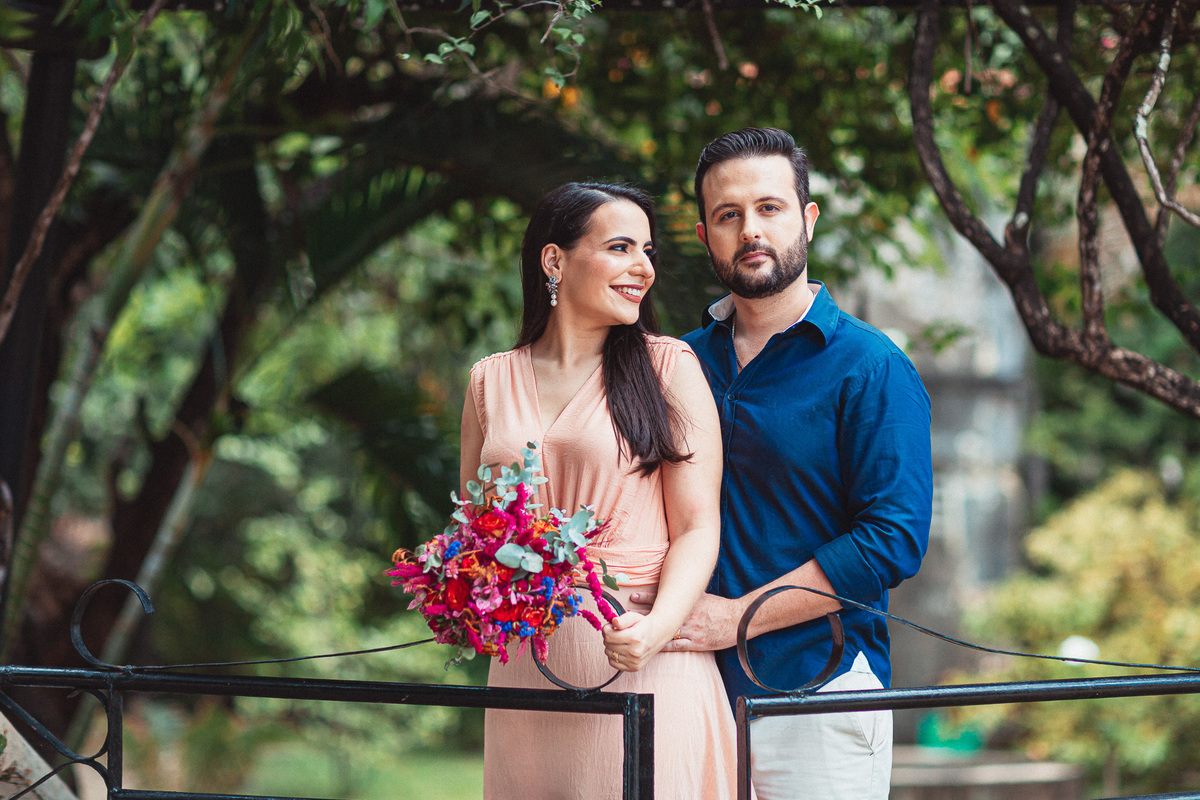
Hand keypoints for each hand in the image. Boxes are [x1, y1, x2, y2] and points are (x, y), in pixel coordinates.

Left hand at [602, 611, 672, 671]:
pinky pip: (613, 663)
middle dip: (609, 637)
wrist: (659, 634)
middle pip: (608, 645)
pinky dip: (614, 656)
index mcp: (635, 637)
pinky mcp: (634, 668)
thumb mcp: (634, 617)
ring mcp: (635, 661)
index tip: (611, 626)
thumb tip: (614, 622)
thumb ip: (623, 619)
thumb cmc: (643, 624)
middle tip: (616, 632)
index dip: (606, 629)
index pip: (608, 636)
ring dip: (611, 646)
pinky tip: (621, 649)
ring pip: (609, 654)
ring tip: (620, 641)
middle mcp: (635, 652)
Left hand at [629, 591, 744, 651]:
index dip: (648, 598)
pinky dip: (663, 647)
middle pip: (661, 616)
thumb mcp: (704, 596)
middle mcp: (687, 616)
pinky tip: (651, 649)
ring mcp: (691, 631)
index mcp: (688, 603)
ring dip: (649, 633)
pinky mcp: (696, 644)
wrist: (738, 621)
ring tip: (633, 634)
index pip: (665, 599)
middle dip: (643, 616)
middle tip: (626, 617)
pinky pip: (676, 646)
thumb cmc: (720, 608)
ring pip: (665, 632)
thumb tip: (676, 587)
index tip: (634, 597)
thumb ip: (689, 594)